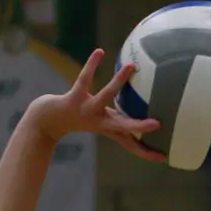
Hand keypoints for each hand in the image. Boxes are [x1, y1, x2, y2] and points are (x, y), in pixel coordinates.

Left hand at [25, 48, 162, 161]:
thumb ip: (120, 122)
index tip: (164, 158)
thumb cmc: (79, 120)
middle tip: (157, 124)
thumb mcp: (103, 122)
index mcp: (109, 128)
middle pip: (122, 126)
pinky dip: (92, 65)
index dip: (147, 152)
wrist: (46, 121)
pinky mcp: (73, 98)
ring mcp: (87, 109)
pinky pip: (84, 79)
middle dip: (139, 127)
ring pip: (105, 95)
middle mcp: (100, 121)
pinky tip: (100, 52)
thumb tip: (140, 118)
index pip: (131, 145)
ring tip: (131, 66)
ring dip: (118, 81)